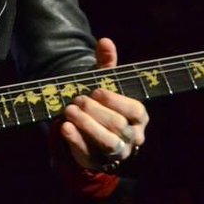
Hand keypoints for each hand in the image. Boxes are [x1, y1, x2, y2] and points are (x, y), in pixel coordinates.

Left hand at [60, 38, 149, 170]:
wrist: (89, 133)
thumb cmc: (102, 104)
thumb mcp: (104, 83)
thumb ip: (106, 64)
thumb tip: (105, 40)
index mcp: (139, 117)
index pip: (135, 110)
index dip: (115, 100)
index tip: (96, 91)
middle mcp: (132, 136)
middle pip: (118, 125)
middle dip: (95, 111)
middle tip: (77, 100)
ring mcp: (117, 152)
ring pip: (107, 143)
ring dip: (87, 125)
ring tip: (69, 111)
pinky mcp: (98, 162)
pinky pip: (89, 154)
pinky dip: (76, 140)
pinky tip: (64, 127)